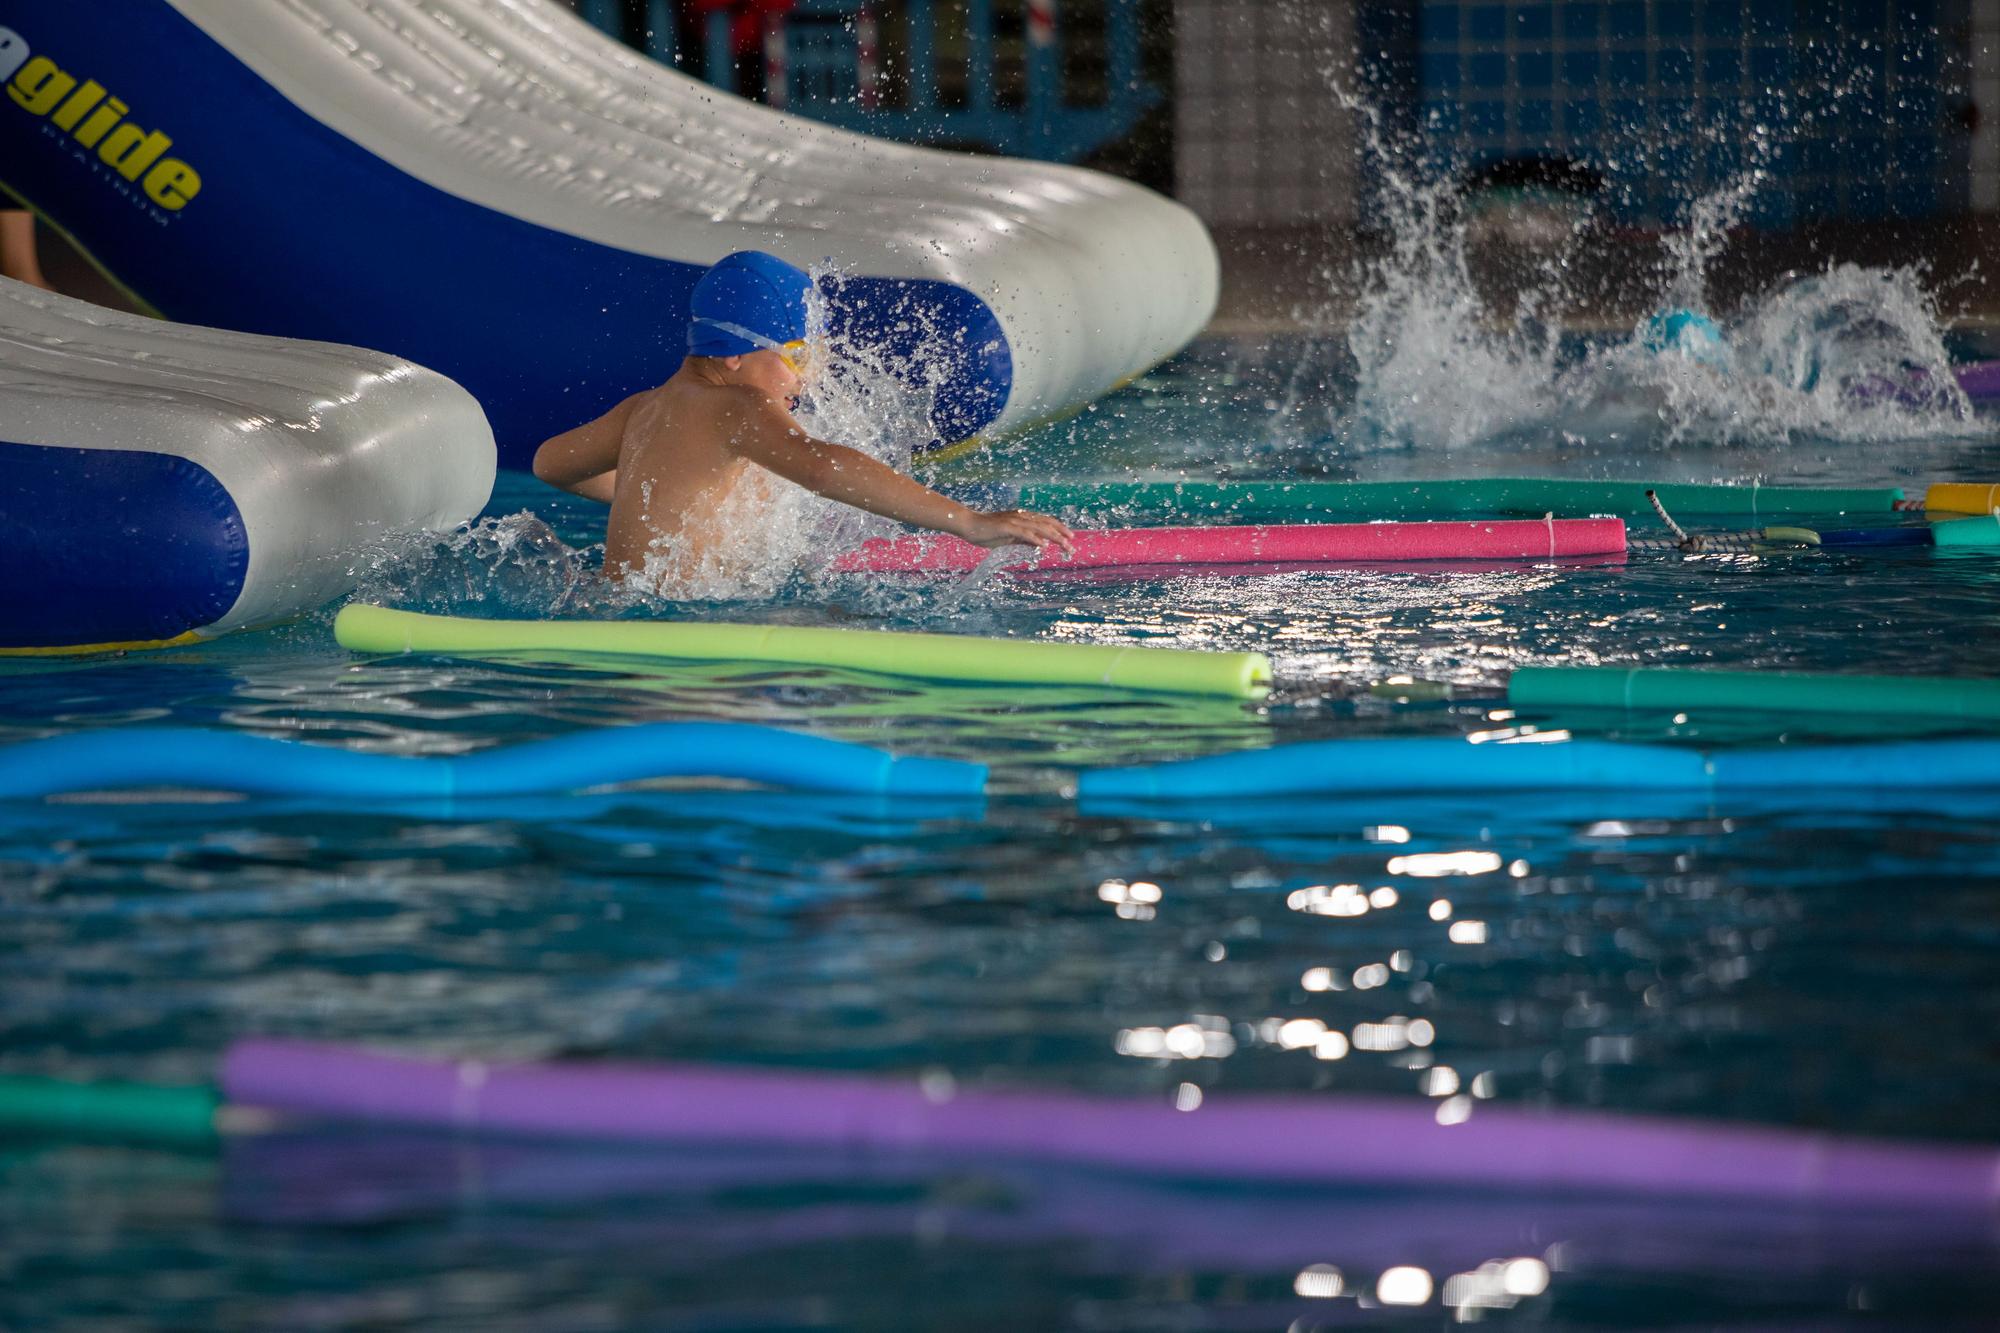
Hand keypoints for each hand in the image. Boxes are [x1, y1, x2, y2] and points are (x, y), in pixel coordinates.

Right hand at [955, 509, 1075, 557]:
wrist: (968, 525)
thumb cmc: (986, 532)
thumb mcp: (1009, 538)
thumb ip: (1024, 540)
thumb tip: (1039, 544)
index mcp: (1022, 519)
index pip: (1045, 522)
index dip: (1059, 528)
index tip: (1070, 538)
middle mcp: (1021, 517)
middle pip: (1046, 524)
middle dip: (1061, 533)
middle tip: (1072, 543)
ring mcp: (1014, 521)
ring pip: (1039, 527)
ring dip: (1053, 536)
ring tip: (1064, 544)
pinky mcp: (1006, 527)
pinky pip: (1023, 533)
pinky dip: (1035, 538)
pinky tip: (1043, 545)